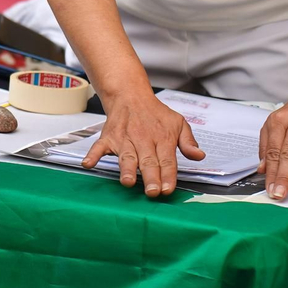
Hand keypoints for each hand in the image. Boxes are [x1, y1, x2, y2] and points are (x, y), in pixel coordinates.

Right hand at [82, 92, 204, 196]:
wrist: (130, 95)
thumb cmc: (155, 113)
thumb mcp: (178, 122)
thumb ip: (188, 141)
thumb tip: (199, 156)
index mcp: (162, 138)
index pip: (167, 160)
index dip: (168, 176)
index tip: (168, 189)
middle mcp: (143, 139)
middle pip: (148, 161)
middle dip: (150, 177)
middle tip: (152, 192)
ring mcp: (124, 139)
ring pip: (126, 156)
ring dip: (126, 169)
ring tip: (128, 181)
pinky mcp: (109, 138)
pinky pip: (99, 147)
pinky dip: (93, 155)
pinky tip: (89, 164)